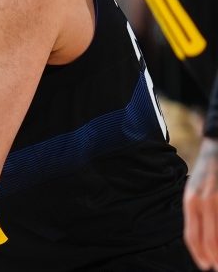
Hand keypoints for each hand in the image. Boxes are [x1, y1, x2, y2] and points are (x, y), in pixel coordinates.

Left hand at [186, 138, 217, 269]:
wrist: (217, 146)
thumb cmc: (209, 172)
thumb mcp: (196, 190)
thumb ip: (197, 210)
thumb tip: (201, 237)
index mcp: (191, 202)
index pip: (192, 236)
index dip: (199, 254)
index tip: (206, 266)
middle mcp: (203, 201)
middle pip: (208, 239)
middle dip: (214, 257)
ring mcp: (217, 198)